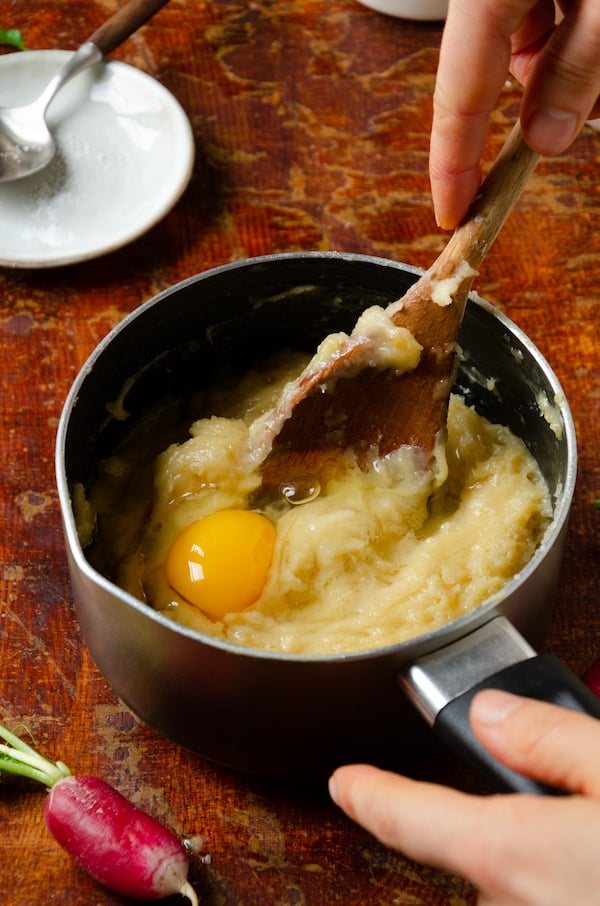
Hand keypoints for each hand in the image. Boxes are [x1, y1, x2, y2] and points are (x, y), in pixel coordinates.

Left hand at [329, 690, 599, 905]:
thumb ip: (552, 739)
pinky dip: (559, 883)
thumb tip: (492, 715)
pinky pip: (541, 899)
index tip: (343, 783)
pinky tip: (592, 867)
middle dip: (505, 823)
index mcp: (514, 854)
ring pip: (514, 880)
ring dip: (539, 858)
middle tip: (568, 802)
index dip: (370, 796)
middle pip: (477, 848)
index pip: (409, 819)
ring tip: (590, 831)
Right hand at [430, 0, 599, 229]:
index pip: (456, 97)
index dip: (451, 166)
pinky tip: (598, 29)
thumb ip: (574, 70)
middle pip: (491, 73)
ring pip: (524, 47)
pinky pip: (541, 17)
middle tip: (594, 108)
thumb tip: (546, 138)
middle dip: (545, 103)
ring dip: (566, 67)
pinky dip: (572, 36)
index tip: (452, 215)